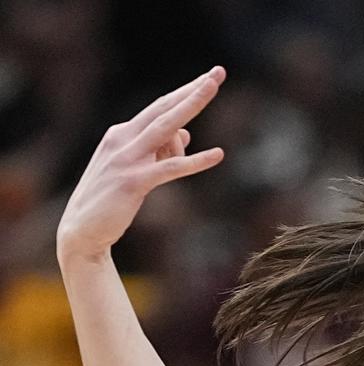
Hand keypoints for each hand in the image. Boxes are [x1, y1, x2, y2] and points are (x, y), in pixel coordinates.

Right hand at [56, 66, 226, 262]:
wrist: (81, 231)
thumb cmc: (110, 200)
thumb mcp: (135, 169)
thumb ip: (159, 150)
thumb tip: (187, 134)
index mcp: (122, 134)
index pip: (159, 108)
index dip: (184, 92)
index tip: (208, 78)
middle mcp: (122, 139)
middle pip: (164, 108)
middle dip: (192, 89)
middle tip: (217, 72)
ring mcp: (127, 159)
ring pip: (166, 127)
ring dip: (191, 105)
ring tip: (214, 89)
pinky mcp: (133, 182)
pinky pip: (170, 168)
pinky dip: (195, 161)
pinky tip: (217, 155)